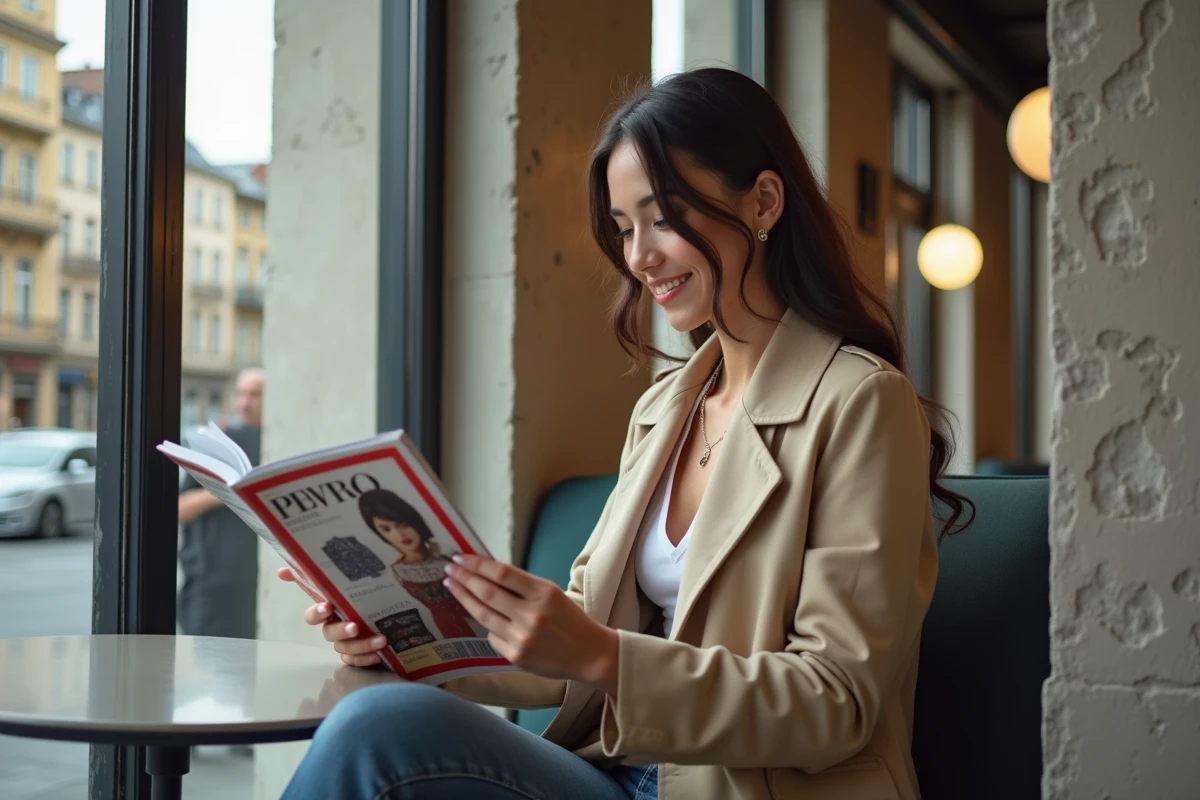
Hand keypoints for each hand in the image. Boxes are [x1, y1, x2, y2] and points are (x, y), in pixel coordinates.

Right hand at [277, 567, 390, 667]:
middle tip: (355, 627)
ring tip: (380, 640)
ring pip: (346, 648)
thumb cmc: (363, 593)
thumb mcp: (350, 580)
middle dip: (341, 631)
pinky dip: (366, 659)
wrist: (385, 611)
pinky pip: (356, 660)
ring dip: (362, 645)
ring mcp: (345, 642)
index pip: (314, 614)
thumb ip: (324, 572)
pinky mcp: (356, 655)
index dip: (317, 612)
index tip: (327, 607)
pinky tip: (378, 654)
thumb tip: (281, 571)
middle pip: (330, 633)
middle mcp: (334, 626)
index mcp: (329, 610)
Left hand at [443, 555, 618, 694]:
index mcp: (543, 592)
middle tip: (449, 570)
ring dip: (464, 599)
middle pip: (488, 593)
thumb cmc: (569, 619)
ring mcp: (522, 637)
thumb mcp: (552, 594)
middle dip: (464, 579)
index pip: (502, 574)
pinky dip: (487, 626)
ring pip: (484, 615)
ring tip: (452, 587)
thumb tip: (487, 573)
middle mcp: (532, 614)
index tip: (460, 558)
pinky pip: (492, 637)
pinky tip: (481, 617)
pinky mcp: (516, 656)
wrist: (589, 654)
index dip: (477, 565)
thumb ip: (523, 586)